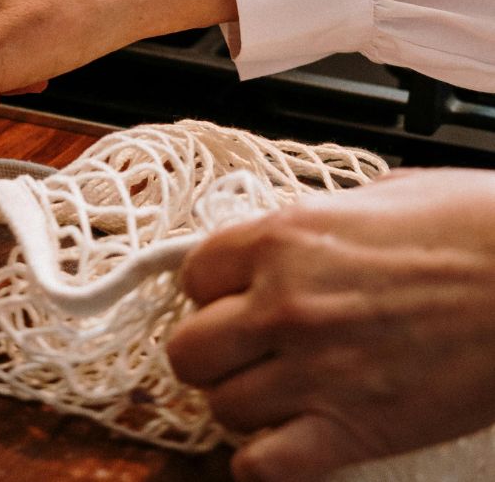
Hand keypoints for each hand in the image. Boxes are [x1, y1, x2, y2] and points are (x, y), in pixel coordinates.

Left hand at [167, 168, 494, 481]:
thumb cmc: (480, 229)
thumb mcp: (381, 197)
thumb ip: (316, 225)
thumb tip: (292, 243)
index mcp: (282, 240)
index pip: (192, 276)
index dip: (211, 292)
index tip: (232, 298)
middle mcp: (283, 305)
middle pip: (188, 350)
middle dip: (212, 354)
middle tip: (245, 351)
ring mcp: (314, 371)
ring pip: (222, 408)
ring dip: (243, 405)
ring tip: (278, 394)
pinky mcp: (354, 430)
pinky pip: (263, 465)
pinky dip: (261, 462)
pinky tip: (283, 444)